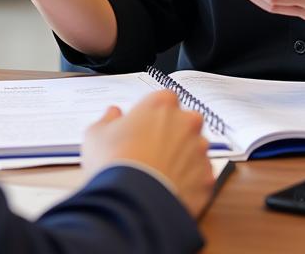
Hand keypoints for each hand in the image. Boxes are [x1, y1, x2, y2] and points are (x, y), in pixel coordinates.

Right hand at [81, 91, 213, 218]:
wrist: (131, 204)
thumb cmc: (114, 163)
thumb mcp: (97, 134)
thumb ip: (108, 119)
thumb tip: (113, 114)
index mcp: (161, 104)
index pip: (165, 99)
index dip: (154, 114)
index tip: (144, 126)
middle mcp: (186, 122)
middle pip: (186, 121)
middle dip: (174, 132)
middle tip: (153, 149)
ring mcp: (200, 151)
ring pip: (196, 149)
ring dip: (184, 156)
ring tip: (161, 173)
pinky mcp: (207, 178)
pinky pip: (201, 175)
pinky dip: (190, 180)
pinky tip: (171, 188)